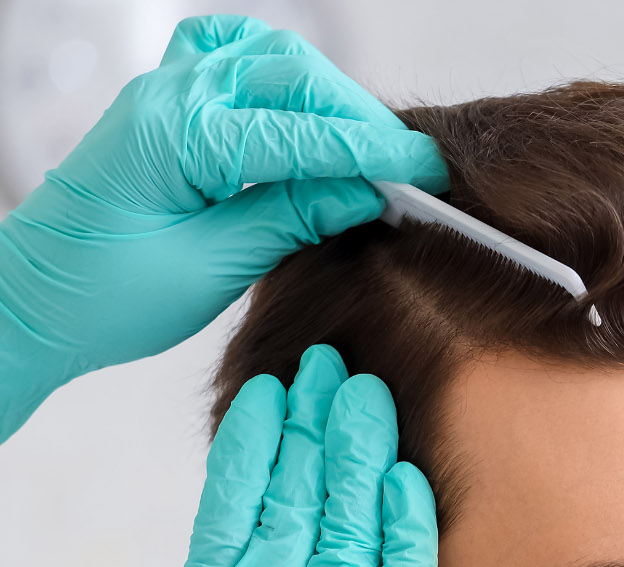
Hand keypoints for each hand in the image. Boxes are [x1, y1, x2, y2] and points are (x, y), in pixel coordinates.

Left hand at [0, 15, 446, 440]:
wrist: (35, 297)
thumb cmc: (107, 294)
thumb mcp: (210, 268)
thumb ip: (287, 219)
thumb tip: (363, 195)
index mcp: (176, 136)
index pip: (301, 133)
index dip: (373, 151)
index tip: (429, 171)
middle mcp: (169, 96)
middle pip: (293, 77)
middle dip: (361, 120)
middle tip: (415, 167)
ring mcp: (164, 90)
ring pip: (269, 59)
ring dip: (329, 97)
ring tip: (371, 148)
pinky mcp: (166, 103)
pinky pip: (229, 56)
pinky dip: (278, 73)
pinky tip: (306, 107)